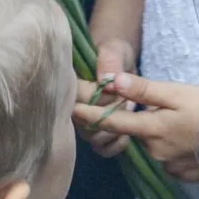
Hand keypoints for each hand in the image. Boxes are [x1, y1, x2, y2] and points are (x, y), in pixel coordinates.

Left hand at [72, 73, 198, 182]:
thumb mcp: (178, 92)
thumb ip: (144, 89)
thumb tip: (111, 83)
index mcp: (151, 130)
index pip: (112, 122)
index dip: (90, 115)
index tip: (71, 109)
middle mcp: (155, 154)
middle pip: (135, 136)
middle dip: (137, 124)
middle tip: (159, 109)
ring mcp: (169, 167)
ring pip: (152, 149)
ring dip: (157, 137)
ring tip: (182, 123)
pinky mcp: (184, 175)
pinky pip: (168, 161)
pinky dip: (174, 150)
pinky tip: (191, 139)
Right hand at [77, 40, 137, 158]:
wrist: (121, 63)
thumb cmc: (114, 54)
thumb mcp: (113, 49)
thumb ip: (109, 60)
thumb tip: (106, 80)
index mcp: (71, 85)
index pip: (80, 99)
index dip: (100, 97)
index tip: (115, 86)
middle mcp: (73, 106)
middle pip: (85, 123)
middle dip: (109, 114)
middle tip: (124, 100)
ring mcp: (84, 122)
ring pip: (93, 138)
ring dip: (114, 130)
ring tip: (127, 113)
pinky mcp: (98, 134)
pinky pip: (102, 149)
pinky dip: (116, 145)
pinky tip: (127, 132)